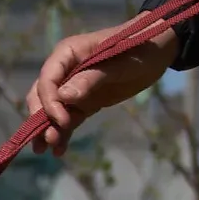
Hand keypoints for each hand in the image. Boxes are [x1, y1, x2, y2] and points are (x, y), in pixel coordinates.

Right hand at [27, 23, 178, 155]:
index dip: (48, 101)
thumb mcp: (118, 64)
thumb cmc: (139, 49)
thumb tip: (63, 96)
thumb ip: (91, 79)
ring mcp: (73, 87)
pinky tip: (60, 150)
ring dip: (47, 129)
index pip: (47, 79)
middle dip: (41, 118)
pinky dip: (63, 133)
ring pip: (51, 110)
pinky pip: (68, 118)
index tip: (61, 120)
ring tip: (48, 150)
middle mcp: (65, 70)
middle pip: (42, 96)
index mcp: (68, 53)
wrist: (157, 52)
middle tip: (47, 141)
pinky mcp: (84, 101)